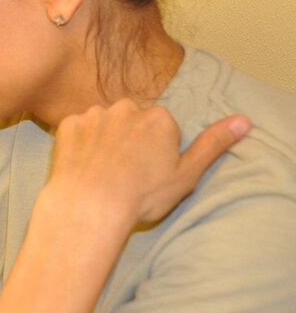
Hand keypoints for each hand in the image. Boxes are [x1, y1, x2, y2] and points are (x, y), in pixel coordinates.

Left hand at [50, 99, 250, 226]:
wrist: (90, 205)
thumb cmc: (142, 195)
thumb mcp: (187, 174)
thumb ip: (214, 143)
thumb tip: (244, 120)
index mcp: (159, 118)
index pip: (163, 129)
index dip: (158, 153)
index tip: (150, 174)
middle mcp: (126, 107)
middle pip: (132, 122)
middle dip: (131, 141)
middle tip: (126, 174)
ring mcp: (94, 114)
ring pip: (104, 125)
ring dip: (104, 141)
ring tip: (103, 173)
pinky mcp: (68, 125)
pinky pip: (77, 130)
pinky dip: (80, 145)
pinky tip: (83, 166)